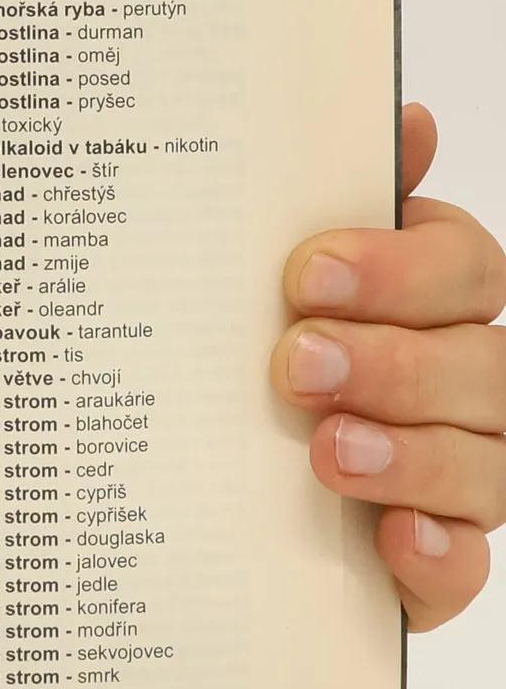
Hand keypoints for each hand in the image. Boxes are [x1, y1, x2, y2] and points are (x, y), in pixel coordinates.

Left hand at [273, 104, 505, 629]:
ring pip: (487, 467)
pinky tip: (393, 538)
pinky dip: (435, 553)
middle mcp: (467, 388)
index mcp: (436, 304)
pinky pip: (464, 568)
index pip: (464, 268)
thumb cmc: (256, 367)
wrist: (211, 493)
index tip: (305, 274)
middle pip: (483, 366)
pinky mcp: (432, 565)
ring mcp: (459, 480)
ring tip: (327, 450)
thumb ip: (330, 207)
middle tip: (296, 365)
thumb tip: (403, 120)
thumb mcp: (272, 287)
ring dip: (412, 456)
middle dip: (393, 363)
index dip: (397, 267)